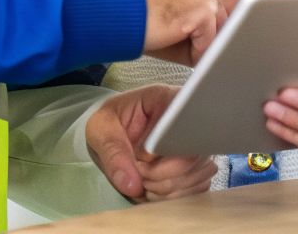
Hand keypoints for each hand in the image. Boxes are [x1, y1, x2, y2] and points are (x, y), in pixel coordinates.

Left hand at [84, 84, 216, 201]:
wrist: (113, 133)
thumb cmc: (109, 123)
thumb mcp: (100, 129)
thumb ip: (113, 153)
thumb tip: (133, 185)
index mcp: (168, 100)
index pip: (188, 122)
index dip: (167, 150)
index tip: (142, 159)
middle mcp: (190, 121)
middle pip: (194, 156)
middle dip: (161, 176)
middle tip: (137, 172)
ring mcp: (197, 145)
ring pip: (196, 176)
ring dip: (165, 189)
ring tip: (142, 180)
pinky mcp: (197, 166)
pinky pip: (196, 188)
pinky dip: (173, 197)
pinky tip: (154, 189)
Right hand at [128, 0, 286, 65]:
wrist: (106, 2)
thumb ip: (215, 0)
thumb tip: (241, 30)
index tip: (294, 12)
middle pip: (247, 13)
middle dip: (234, 34)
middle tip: (214, 39)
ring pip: (228, 33)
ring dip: (206, 44)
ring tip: (175, 31)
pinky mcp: (202, 10)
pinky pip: (210, 46)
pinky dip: (193, 52)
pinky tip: (170, 37)